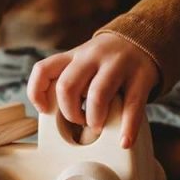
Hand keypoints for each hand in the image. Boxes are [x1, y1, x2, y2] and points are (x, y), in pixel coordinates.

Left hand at [27, 33, 158, 148]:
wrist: (142, 39)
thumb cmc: (106, 61)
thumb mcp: (84, 61)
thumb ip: (70, 81)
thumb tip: (60, 120)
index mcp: (74, 55)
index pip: (43, 69)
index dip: (37, 93)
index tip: (44, 110)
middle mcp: (93, 56)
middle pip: (67, 86)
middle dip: (70, 112)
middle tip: (80, 122)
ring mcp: (118, 65)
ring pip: (97, 95)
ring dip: (94, 119)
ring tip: (98, 126)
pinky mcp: (141, 77)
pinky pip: (132, 106)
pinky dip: (128, 128)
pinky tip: (124, 141)